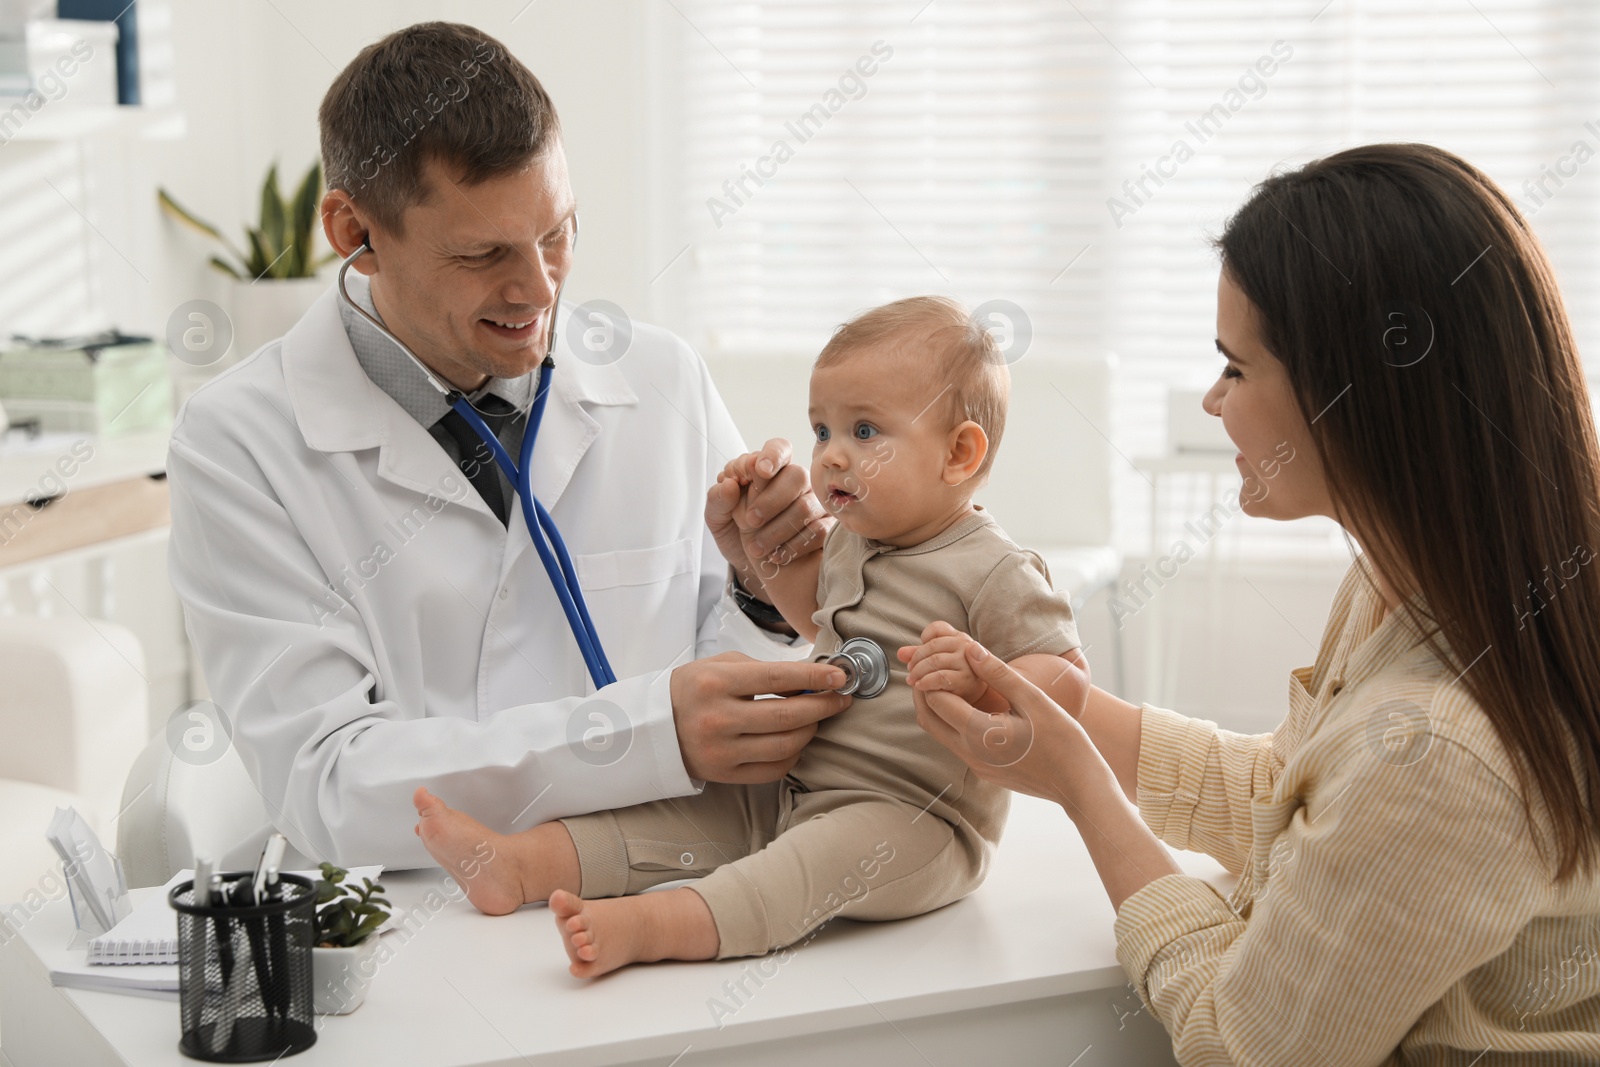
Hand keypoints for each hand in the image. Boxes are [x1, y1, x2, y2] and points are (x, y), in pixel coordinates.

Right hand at [670, 652, 851, 782]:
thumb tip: (812, 679)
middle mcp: (718, 719)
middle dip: (822, 706)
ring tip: (816, 718)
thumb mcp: (722, 665)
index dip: (814, 678)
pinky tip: (796, 740)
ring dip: (811, 730)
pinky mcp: (725, 774)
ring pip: (785, 745)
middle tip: (840, 699)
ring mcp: (722, 751)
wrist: (656, 726)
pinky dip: (793, 754)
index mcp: (716, 683)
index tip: (840, 677)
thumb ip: (765, 669)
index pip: (778, 678)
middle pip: (787, 716)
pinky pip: (774, 769)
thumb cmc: (695, 688)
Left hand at [705, 439, 831, 589]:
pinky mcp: (826, 529)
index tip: (759, 471)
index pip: (779, 449)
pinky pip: (818, 531)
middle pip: (797, 475)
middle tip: (750, 521)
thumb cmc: (738, 536)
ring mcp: (815, 505)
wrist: (753, 569)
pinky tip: (777, 555)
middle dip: (771, 500)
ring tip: (757, 547)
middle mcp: (796, 483)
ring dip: (777, 529)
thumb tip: (729, 483)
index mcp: (769, 471)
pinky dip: (793, 546)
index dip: (772, 456)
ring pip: (806, 506)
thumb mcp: (718, 520)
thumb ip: (718, 500)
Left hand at [898, 621, 999, 710]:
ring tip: (912, 680)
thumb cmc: (955, 677)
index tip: (917, 655)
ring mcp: (967, 662)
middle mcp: (965, 645)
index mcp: (958, 637)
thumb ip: (919, 654)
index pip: (937, 628)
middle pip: (932, 645)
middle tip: (909, 671)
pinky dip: (926, 682)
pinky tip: (920, 686)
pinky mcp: (966, 679)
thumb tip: (900, 653)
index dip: (924, 640)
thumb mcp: (938, 661)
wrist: (976, 699)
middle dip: (916, 659)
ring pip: (934, 661)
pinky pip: (940, 677)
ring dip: (918, 672)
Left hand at [912, 639, 1092, 805]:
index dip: (933, 677)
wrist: (1079, 784)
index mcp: (978, 733)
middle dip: (925, 693)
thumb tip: (970, 649)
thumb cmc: (1062, 740)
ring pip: (942, 734)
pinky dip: (955, 723)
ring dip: (939, 709)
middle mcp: (970, 753)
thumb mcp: (1032, 699)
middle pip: (929, 719)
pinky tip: (973, 707)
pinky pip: (958, 745)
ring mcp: (976, 766)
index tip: (940, 659)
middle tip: (932, 669)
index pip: (936, 700)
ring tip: (952, 683)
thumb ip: (998, 673)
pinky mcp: (985, 772)